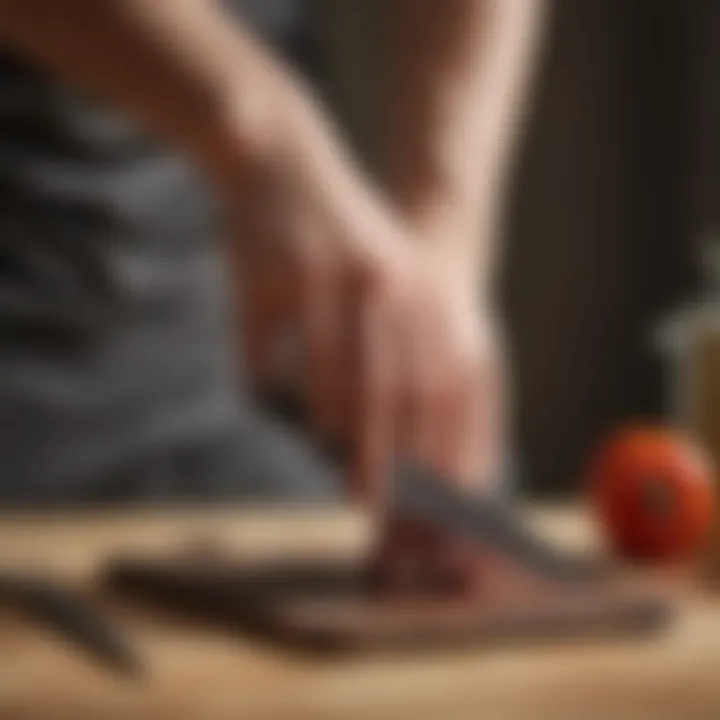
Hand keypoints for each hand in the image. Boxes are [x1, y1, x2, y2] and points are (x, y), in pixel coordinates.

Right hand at [230, 164, 504, 502]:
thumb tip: (398, 441)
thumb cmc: (338, 246)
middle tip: (399, 518)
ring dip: (366, 449)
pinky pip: (314, 358)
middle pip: (422, 397)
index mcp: (440, 294)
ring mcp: (356, 279)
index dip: (465, 450)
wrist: (284, 167)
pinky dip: (319, 405)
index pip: (467, 388)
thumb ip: (407, 360)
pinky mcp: (301, 275)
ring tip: (362, 492)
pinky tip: (321, 435)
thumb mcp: (390, 290)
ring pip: (369, 386)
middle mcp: (408, 286)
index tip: (456, 504)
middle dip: (413, 470)